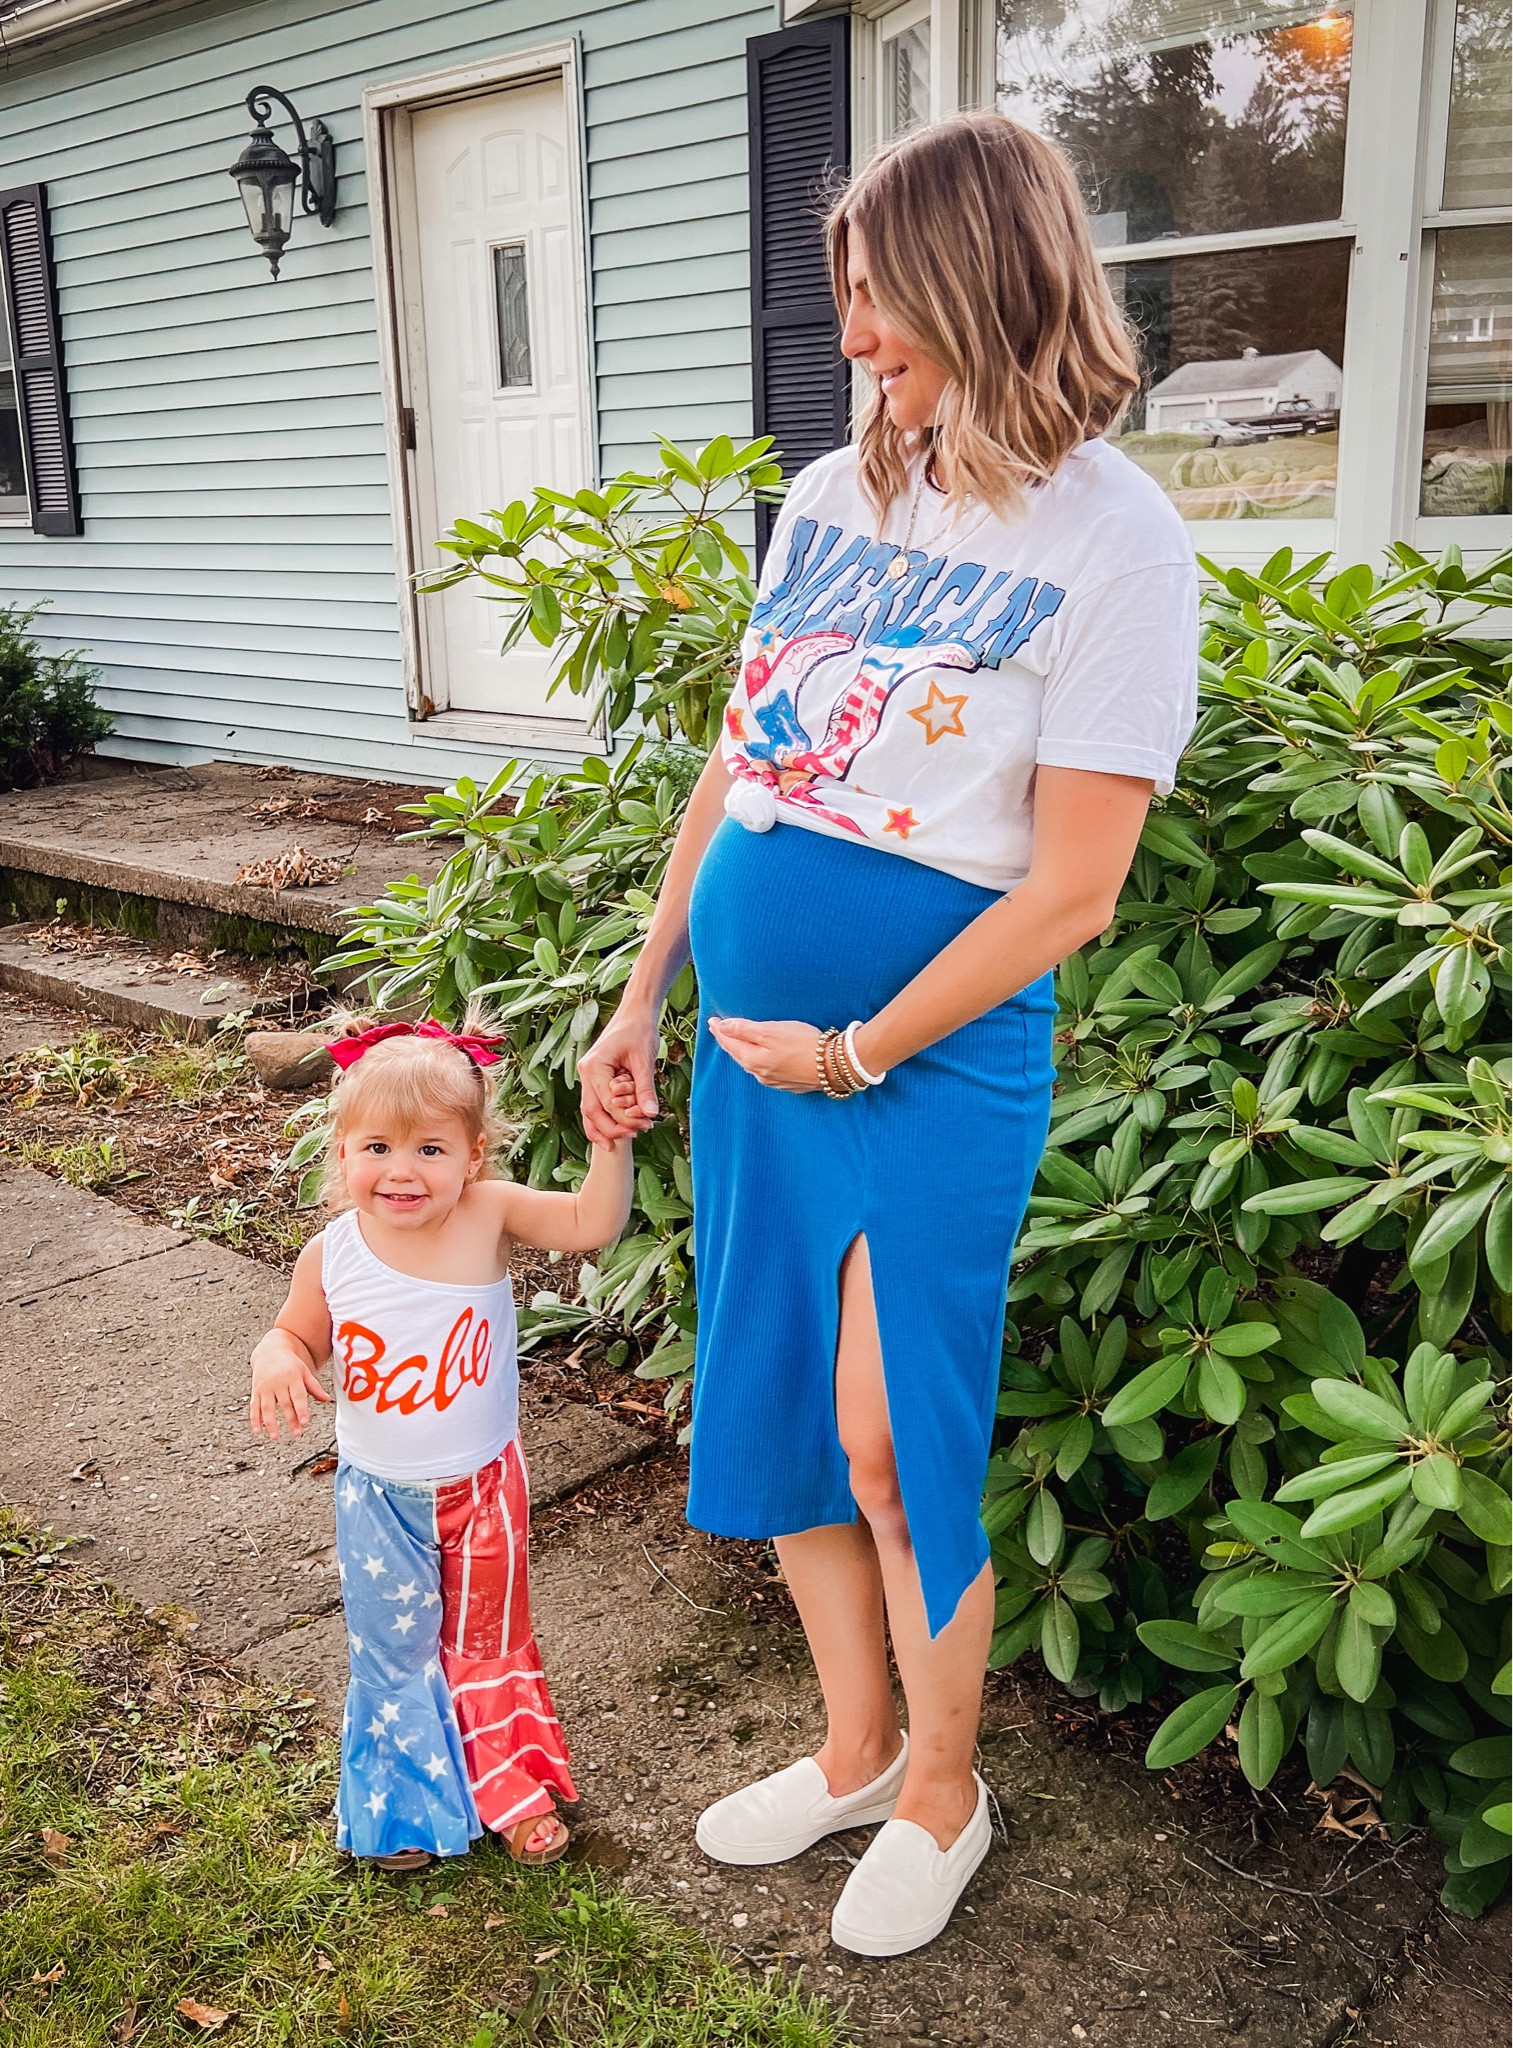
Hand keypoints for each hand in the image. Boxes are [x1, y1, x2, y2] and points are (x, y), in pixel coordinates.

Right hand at [249, 1334, 331, 1441]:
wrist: (269, 1351)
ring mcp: (265, 1387)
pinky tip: (257, 1431)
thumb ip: (314, 1387)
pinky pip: (254, 1407)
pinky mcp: (256, 1391)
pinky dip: (254, 1420)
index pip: (298, 1396)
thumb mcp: (304, 1372)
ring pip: (267, 1407)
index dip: (301, 1409)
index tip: (305, 1422)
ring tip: (275, 1437)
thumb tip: (327, 1399)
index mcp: (292, 1377)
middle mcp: (278, 1382)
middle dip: (290, 1420)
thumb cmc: (290, 1364)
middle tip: (297, 1434)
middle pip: (284, 1404)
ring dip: (270, 1423)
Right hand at [580, 1007, 659, 1143]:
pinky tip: (621, 1125)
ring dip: (607, 1125)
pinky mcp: (596, 1075)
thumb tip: (651, 1114)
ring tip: (628, 1136)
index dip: (625, 1119)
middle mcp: (586, 1072)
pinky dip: (607, 1114)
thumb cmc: (639, 1030)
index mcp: (594, 1066)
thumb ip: (645, 1088)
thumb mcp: (645, 1060)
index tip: (646, 1126)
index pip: (607, 1103)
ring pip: (590, 1109)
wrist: (636, 1011)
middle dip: (611, 1128)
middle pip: (591, 1111)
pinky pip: (596, 1100)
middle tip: (635, 1136)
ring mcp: (588, 1074)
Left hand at [707, 1017, 823, 1091]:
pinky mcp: (788, 1083)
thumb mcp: (771, 1031)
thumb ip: (744, 1029)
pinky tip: (760, 1057)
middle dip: (728, 1041)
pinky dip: (757, 1060)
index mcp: (752, 1059)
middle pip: (738, 1055)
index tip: (712, 1021)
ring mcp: (774, 1080)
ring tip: (736, 1042)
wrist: (833, 1066)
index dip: (720, 1031)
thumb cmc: (803, 1044)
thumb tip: (722, 1026)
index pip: (730, 1043)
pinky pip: (765, 1070)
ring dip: (742, 1052)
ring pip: (751, 1064)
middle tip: (719, 1030)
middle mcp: (760, 1073)